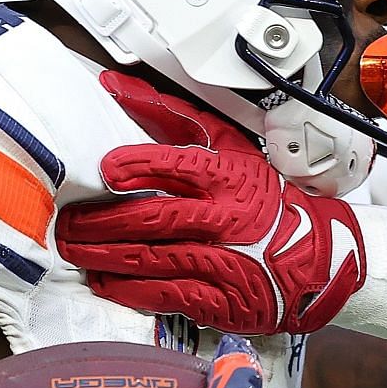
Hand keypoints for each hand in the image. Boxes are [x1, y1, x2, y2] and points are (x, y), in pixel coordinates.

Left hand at [56, 73, 366, 334]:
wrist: (318, 257)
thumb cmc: (265, 200)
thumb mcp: (232, 149)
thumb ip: (173, 119)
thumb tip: (118, 88)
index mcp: (229, 177)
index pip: (178, 165)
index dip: (138, 166)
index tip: (107, 170)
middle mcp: (225, 219)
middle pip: (153, 218)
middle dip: (102, 222)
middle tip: (68, 221)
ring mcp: (223, 262)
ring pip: (152, 257)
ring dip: (104, 255)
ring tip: (74, 248)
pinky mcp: (221, 299)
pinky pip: (166, 294)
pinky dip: (129, 289)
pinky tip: (104, 281)